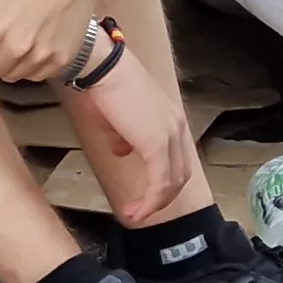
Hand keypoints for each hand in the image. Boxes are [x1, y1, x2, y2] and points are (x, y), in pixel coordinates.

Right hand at [62, 46, 195, 223]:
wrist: (102, 68)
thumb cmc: (104, 84)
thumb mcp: (116, 116)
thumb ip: (124, 136)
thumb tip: (121, 149)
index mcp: (170, 119)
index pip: (176, 158)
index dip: (163, 180)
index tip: (145, 195)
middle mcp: (177, 127)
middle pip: (179, 174)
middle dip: (161, 197)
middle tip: (140, 210)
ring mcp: (170, 136)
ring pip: (171, 182)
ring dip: (154, 203)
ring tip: (134, 214)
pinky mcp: (158, 145)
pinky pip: (159, 183)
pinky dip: (150, 202)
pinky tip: (136, 211)